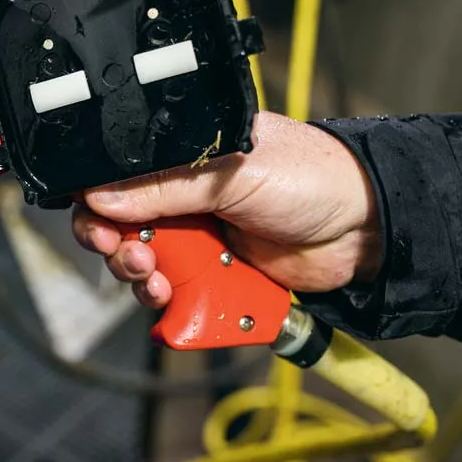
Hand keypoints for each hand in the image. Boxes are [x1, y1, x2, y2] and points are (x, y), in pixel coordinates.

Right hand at [72, 111, 382, 308]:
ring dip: (139, 277)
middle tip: (129, 254)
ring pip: (143, 265)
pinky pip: (176, 295)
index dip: (98, 202)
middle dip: (114, 245)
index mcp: (180, 159)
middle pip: (119, 226)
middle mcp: (182, 198)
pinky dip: (169, 302)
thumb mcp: (228, 173)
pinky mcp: (214, 277)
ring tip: (157, 280)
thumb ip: (163, 186)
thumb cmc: (308, 177)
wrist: (364, 228)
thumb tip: (99, 197)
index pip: (118, 179)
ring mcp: (197, 239)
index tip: (96, 222)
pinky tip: (174, 299)